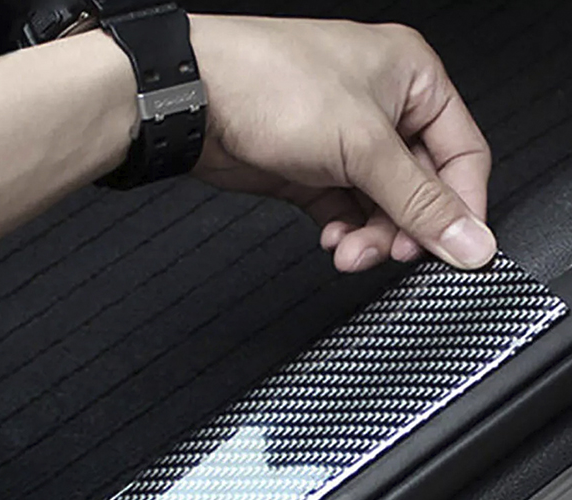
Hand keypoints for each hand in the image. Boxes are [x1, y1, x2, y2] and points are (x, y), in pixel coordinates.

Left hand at [188, 15, 495, 272]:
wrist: (198, 101)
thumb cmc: (274, 86)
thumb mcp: (364, 147)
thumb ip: (418, 201)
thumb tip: (469, 239)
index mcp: (414, 79)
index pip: (462, 154)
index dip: (461, 206)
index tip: (454, 249)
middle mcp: (383, 107)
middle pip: (419, 186)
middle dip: (404, 226)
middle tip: (391, 254)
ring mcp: (344, 140)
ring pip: (379, 204)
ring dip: (370, 236)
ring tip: (350, 252)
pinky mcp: (310, 169)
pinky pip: (343, 210)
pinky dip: (343, 231)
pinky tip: (333, 241)